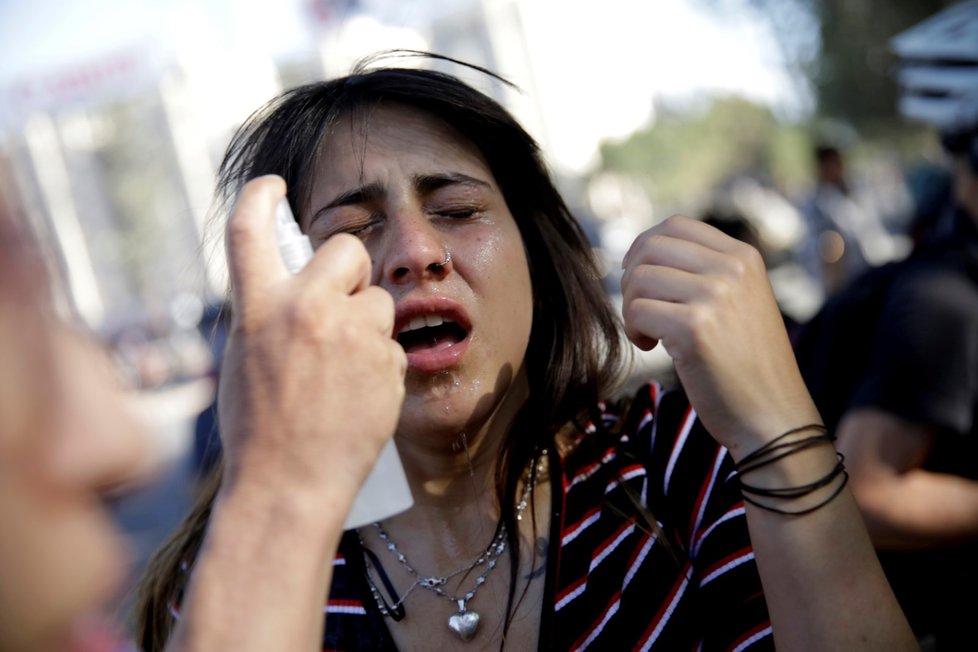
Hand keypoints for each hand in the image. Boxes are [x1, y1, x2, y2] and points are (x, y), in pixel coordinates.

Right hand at [217, 175, 406, 505]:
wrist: (288, 487)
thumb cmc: (258, 430)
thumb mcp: (244, 359)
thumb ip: (268, 314)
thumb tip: (291, 287)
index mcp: (259, 307)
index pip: (250, 228)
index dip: (261, 196)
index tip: (274, 186)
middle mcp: (306, 308)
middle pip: (346, 249)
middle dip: (349, 268)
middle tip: (340, 300)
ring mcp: (351, 334)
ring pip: (377, 301)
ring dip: (366, 324)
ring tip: (343, 370)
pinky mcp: (386, 361)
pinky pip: (390, 344)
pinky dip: (379, 362)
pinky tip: (357, 395)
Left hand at [620, 215, 819, 456]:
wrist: (773, 417)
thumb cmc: (747, 365)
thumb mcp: (739, 302)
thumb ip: (705, 273)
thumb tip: (641, 253)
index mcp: (744, 257)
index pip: (676, 225)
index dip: (646, 248)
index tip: (643, 280)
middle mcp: (732, 269)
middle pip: (650, 248)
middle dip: (632, 279)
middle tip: (642, 312)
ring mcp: (715, 296)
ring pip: (638, 279)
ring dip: (631, 308)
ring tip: (649, 334)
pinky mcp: (695, 328)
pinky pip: (636, 311)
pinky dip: (633, 330)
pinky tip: (650, 347)